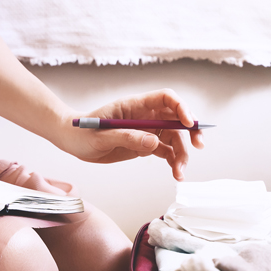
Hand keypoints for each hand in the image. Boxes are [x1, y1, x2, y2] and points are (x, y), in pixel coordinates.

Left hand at [57, 89, 204, 180]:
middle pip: (176, 119)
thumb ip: (127, 137)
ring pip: (174, 138)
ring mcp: (147, 130)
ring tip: (180, 173)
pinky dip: (173, 161)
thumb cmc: (82, 132)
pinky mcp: (144, 145)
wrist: (72, 141)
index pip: (165, 98)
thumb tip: (154, 142)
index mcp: (135, 105)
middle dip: (191, 131)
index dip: (181, 107)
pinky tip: (175, 172)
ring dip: (182, 154)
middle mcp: (145, 116)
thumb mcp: (102, 136)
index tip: (189, 122)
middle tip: (198, 146)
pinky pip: (165, 151)